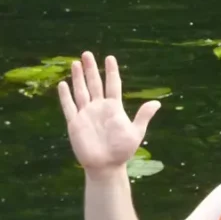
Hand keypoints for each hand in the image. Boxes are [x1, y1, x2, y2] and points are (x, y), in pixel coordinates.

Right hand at [57, 51, 160, 173]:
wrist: (106, 166)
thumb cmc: (122, 151)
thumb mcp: (136, 132)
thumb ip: (143, 116)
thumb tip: (157, 103)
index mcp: (114, 108)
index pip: (112, 85)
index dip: (111, 71)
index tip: (110, 57)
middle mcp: (99, 108)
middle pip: (94, 84)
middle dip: (91, 69)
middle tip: (87, 53)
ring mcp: (86, 114)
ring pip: (81, 91)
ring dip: (78, 78)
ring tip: (75, 63)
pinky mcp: (75, 123)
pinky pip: (69, 107)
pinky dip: (65, 96)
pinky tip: (63, 84)